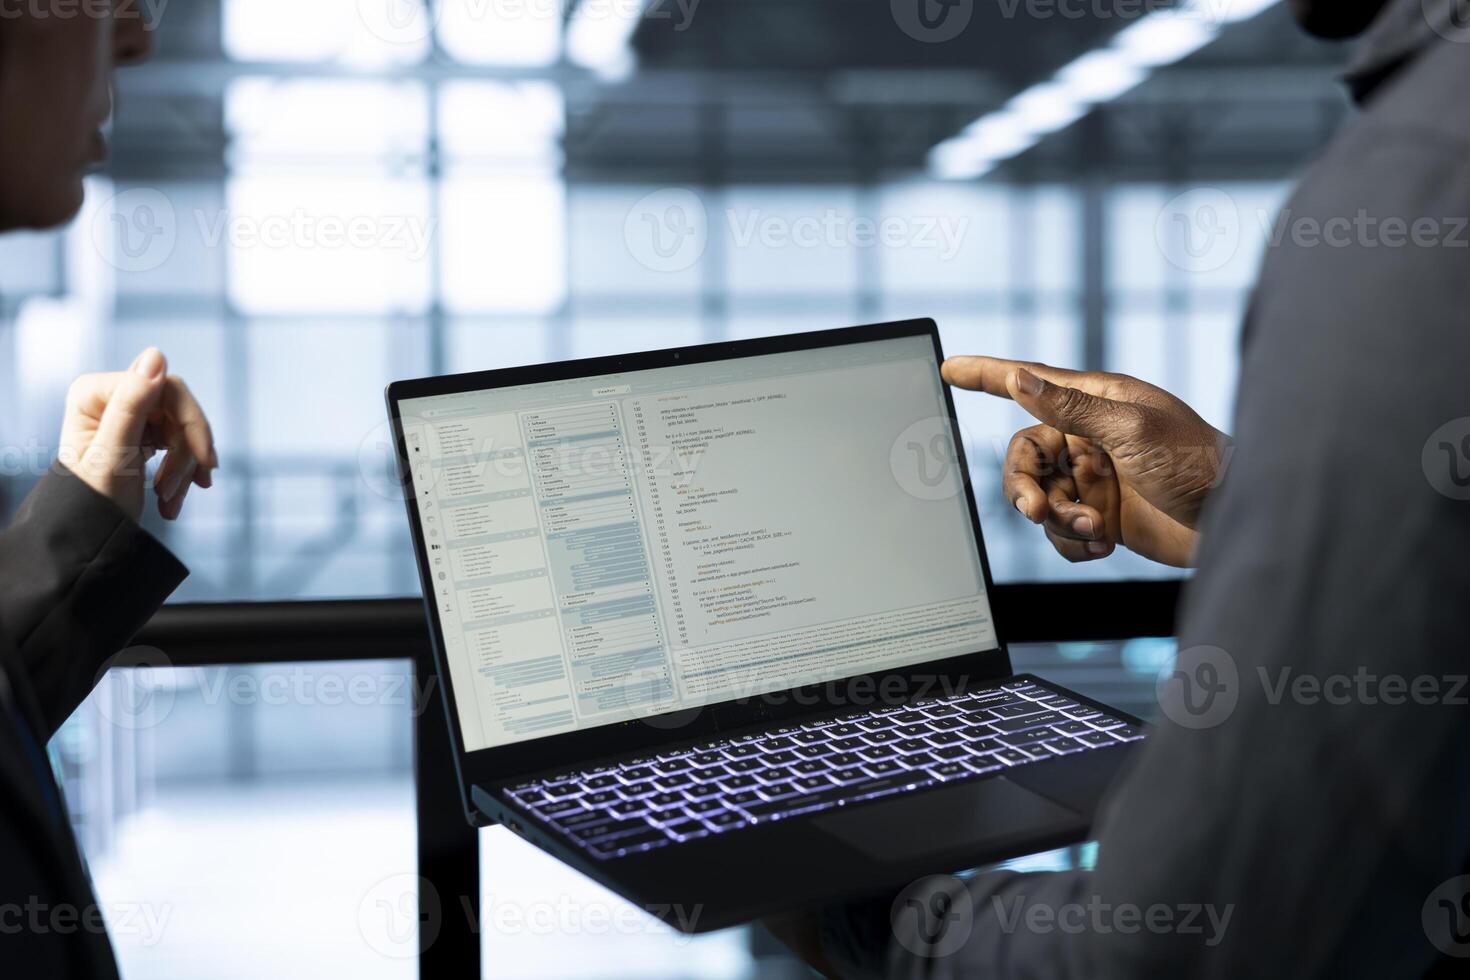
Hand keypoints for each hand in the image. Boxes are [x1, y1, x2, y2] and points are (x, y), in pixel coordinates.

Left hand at [58, 348, 217, 521]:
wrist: (88, 540)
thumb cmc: (91, 505)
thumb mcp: (114, 456)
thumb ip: (132, 405)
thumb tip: (157, 354)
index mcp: (94, 392)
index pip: (166, 387)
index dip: (192, 423)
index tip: (205, 462)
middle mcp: (109, 397)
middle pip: (177, 409)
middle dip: (188, 452)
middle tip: (196, 487)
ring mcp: (127, 415)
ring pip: (183, 429)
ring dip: (186, 469)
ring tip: (171, 503)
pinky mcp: (141, 433)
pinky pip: (179, 443)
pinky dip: (184, 472)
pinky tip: (174, 499)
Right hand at [942, 356, 1230, 567]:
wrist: (1237, 523)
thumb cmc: (1198, 466)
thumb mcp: (1131, 431)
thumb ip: (1070, 407)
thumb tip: (1019, 378)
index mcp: (1097, 402)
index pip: (1029, 382)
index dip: (986, 375)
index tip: (949, 368)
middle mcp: (1090, 437)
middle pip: (1024, 455)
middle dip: (1024, 486)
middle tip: (1036, 511)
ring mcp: (1096, 478)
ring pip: (1039, 497)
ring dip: (1058, 519)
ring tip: (1094, 530)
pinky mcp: (1103, 516)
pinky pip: (1060, 530)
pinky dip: (1072, 542)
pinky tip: (1103, 545)